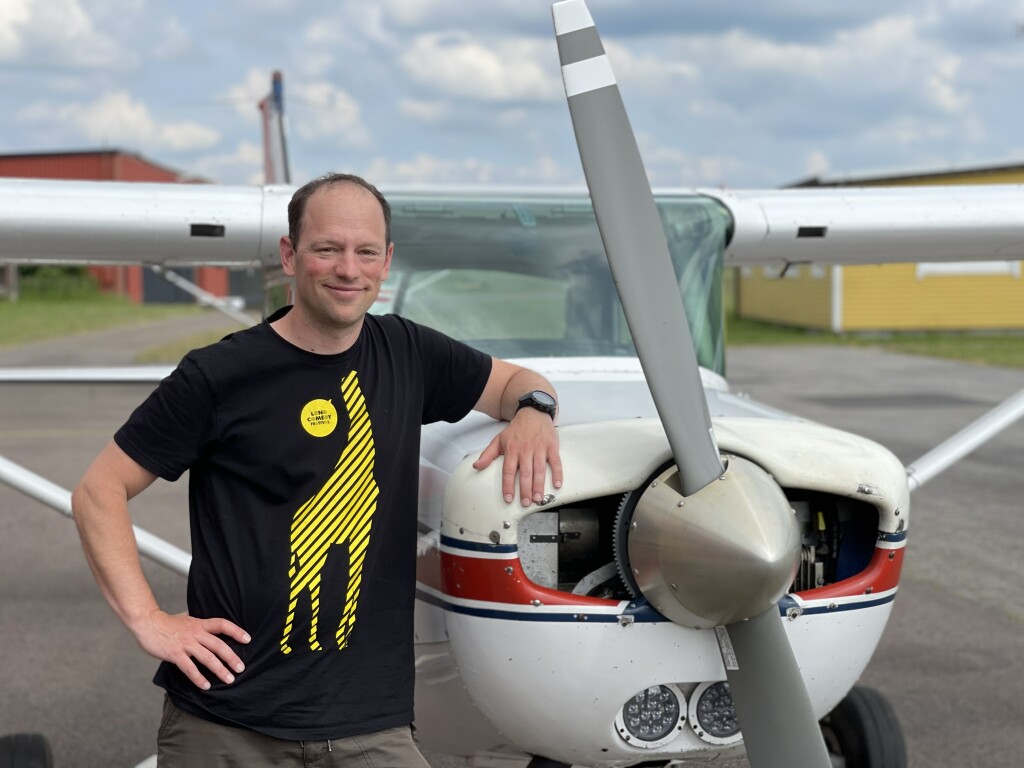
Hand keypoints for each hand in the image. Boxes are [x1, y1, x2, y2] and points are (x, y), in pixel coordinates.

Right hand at [131, 609, 250, 690]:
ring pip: (207, 658)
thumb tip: (208, 626)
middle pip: (219, 645)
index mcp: (200, 624)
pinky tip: (206, 685)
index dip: (236, 631)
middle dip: (232, 658)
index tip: (248, 639)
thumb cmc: (167, 623)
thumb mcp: (187, 619)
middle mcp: (196, 633)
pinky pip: (190, 668)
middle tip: (241, 668)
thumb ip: (198, 624)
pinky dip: (199, 678)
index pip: (222, 624)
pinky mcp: (175, 654)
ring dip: (220, 670)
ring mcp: (186, 644)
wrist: (148, 623)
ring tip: (229, 679)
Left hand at [473, 408, 562, 505]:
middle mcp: (526, 450)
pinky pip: (555, 462)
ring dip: (539, 485)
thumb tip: (476, 466)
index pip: (508, 471)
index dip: (508, 486)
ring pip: (539, 469)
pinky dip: (557, 473)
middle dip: (526, 489)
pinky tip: (557, 484)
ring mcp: (539, 448)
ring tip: (539, 498)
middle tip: (526, 502)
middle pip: (525, 473)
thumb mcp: (499, 440)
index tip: (509, 498)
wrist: (533, 412)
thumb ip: (488, 455)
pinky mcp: (551, 446)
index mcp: (512, 450)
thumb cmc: (517, 429)